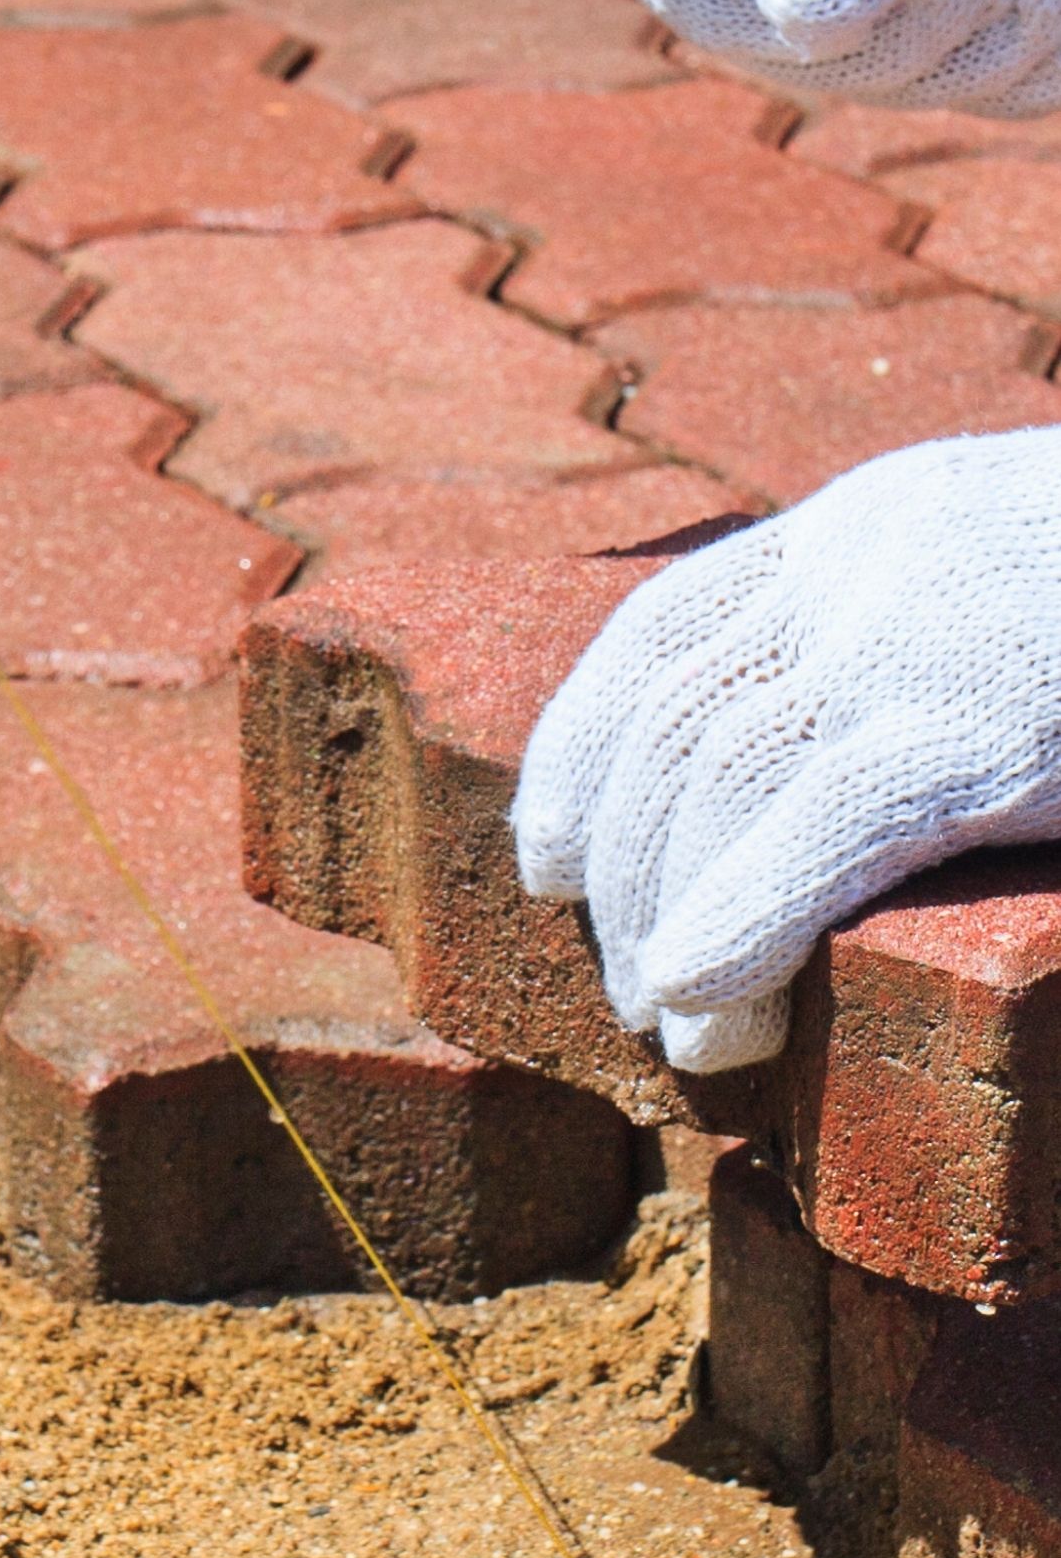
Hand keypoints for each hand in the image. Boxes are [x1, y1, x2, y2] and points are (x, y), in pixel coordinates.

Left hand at [511, 429, 1060, 1071]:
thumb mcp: (1026, 575)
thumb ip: (933, 634)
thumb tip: (853, 770)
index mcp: (877, 520)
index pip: (667, 629)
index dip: (579, 748)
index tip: (545, 852)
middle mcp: (870, 559)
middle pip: (675, 719)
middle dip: (621, 865)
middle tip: (628, 985)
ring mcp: (924, 634)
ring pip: (719, 782)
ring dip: (670, 923)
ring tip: (683, 1037)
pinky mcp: (986, 728)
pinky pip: (819, 830)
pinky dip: (741, 920)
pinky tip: (702, 1006)